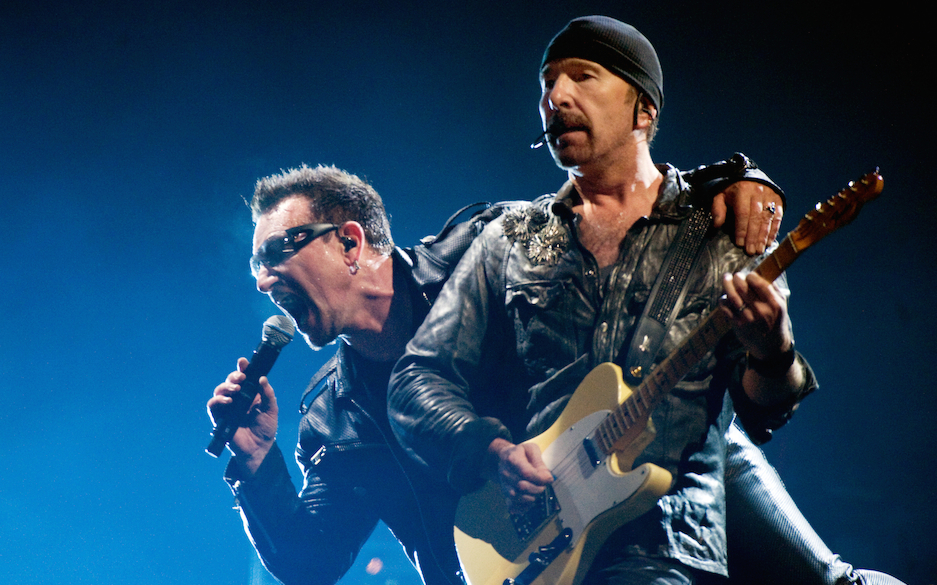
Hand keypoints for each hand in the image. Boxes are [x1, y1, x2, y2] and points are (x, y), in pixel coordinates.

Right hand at [207, 357, 278, 472]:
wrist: (259, 448)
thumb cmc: (266, 428)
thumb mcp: (271, 409)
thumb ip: (268, 394)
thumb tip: (262, 378)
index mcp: (249, 394)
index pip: (244, 378)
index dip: (242, 368)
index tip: (243, 362)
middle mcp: (237, 398)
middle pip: (230, 381)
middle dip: (234, 376)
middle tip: (241, 377)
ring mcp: (227, 407)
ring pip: (219, 390)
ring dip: (226, 387)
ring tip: (236, 389)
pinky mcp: (219, 417)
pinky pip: (213, 405)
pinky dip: (218, 400)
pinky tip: (228, 401)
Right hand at [486, 438, 552, 513]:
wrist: (504, 458)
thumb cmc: (521, 453)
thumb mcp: (531, 449)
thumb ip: (539, 462)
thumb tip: (547, 477)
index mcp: (511, 459)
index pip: (526, 473)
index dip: (540, 479)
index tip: (549, 479)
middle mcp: (505, 473)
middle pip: (522, 486)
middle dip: (537, 488)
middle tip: (543, 485)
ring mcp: (503, 485)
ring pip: (517, 498)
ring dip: (532, 498)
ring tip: (537, 492)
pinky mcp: (504, 495)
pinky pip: (512, 506)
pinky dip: (523, 507)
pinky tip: (530, 502)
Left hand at [712, 182, 782, 254]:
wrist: (749, 176)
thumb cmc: (732, 189)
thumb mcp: (720, 195)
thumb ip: (717, 209)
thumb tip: (717, 225)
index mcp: (742, 190)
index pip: (743, 213)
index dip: (742, 229)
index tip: (740, 243)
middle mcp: (758, 192)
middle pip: (756, 218)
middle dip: (753, 236)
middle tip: (751, 251)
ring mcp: (770, 195)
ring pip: (767, 219)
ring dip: (764, 236)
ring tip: (759, 250)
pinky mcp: (778, 199)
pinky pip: (777, 217)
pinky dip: (773, 231)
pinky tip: (769, 242)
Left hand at [721, 272, 791, 360]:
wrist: (771, 346)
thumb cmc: (775, 321)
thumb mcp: (781, 305)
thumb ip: (773, 289)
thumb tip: (759, 272)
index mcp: (774, 304)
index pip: (759, 283)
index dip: (750, 276)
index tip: (748, 275)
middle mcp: (761, 311)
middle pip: (742, 288)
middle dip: (736, 278)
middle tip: (735, 275)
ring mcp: (748, 318)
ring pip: (732, 296)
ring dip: (727, 285)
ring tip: (726, 279)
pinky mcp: (737, 325)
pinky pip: (725, 308)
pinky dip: (722, 300)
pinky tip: (724, 297)